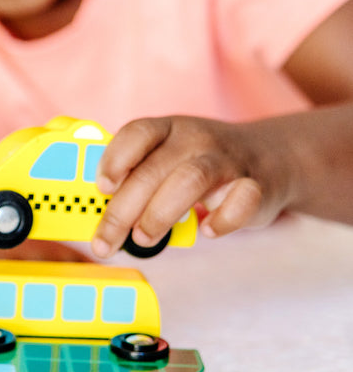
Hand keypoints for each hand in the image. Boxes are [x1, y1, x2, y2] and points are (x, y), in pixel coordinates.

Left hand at [90, 116, 291, 258]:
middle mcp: (196, 139)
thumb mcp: (168, 159)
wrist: (271, 157)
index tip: (100, 188)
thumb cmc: (200, 165)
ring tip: (143, 239)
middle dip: (122, 210)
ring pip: (189, 180)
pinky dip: (222, 220)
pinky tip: (207, 230)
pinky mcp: (257, 185)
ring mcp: (227, 160)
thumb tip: (100, 218)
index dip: (115, 159)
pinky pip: (241, 200)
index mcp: (168, 130)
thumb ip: (138, 179)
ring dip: (159, 214)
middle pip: (153, 170)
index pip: (137, 133)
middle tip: (105, 242)